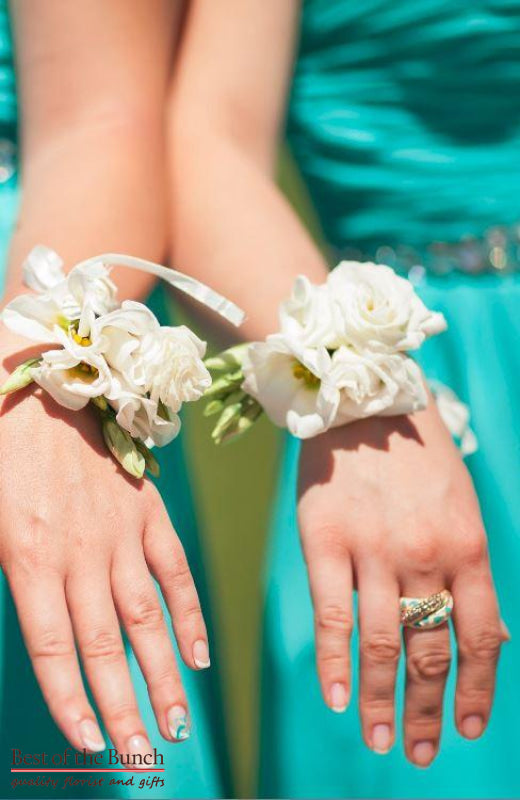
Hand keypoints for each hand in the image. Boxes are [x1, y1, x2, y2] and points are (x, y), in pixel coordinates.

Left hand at [0, 333, 208, 756]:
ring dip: (163, 675)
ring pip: (146, 618)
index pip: (53, 649)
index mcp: (28, 557)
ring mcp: (120, 533)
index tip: (91, 745)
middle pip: (107, 646)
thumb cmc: (2, 451)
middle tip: (148, 755)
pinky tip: (198, 655)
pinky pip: (174, 570)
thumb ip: (6, 570)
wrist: (46, 384)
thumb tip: (31, 627)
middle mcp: (80, 555)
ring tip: (178, 724)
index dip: (72, 701)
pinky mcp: (148, 510)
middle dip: (126, 707)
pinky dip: (189, 614)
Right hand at [298, 400, 505, 766]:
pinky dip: (335, 663)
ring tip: (380, 739)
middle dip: (427, 710)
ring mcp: (373, 548)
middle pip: (430, 650)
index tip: (467, 728)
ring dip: (383, 700)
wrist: (365, 402)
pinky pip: (331, 615)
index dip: (476, 691)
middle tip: (418, 751)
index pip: (481, 638)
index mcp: (468, 547)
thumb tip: (490, 638)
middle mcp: (425, 554)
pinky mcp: (324, 540)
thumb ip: (471, 571)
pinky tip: (339, 698)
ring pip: (383, 643)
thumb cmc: (419, 459)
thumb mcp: (463, 509)